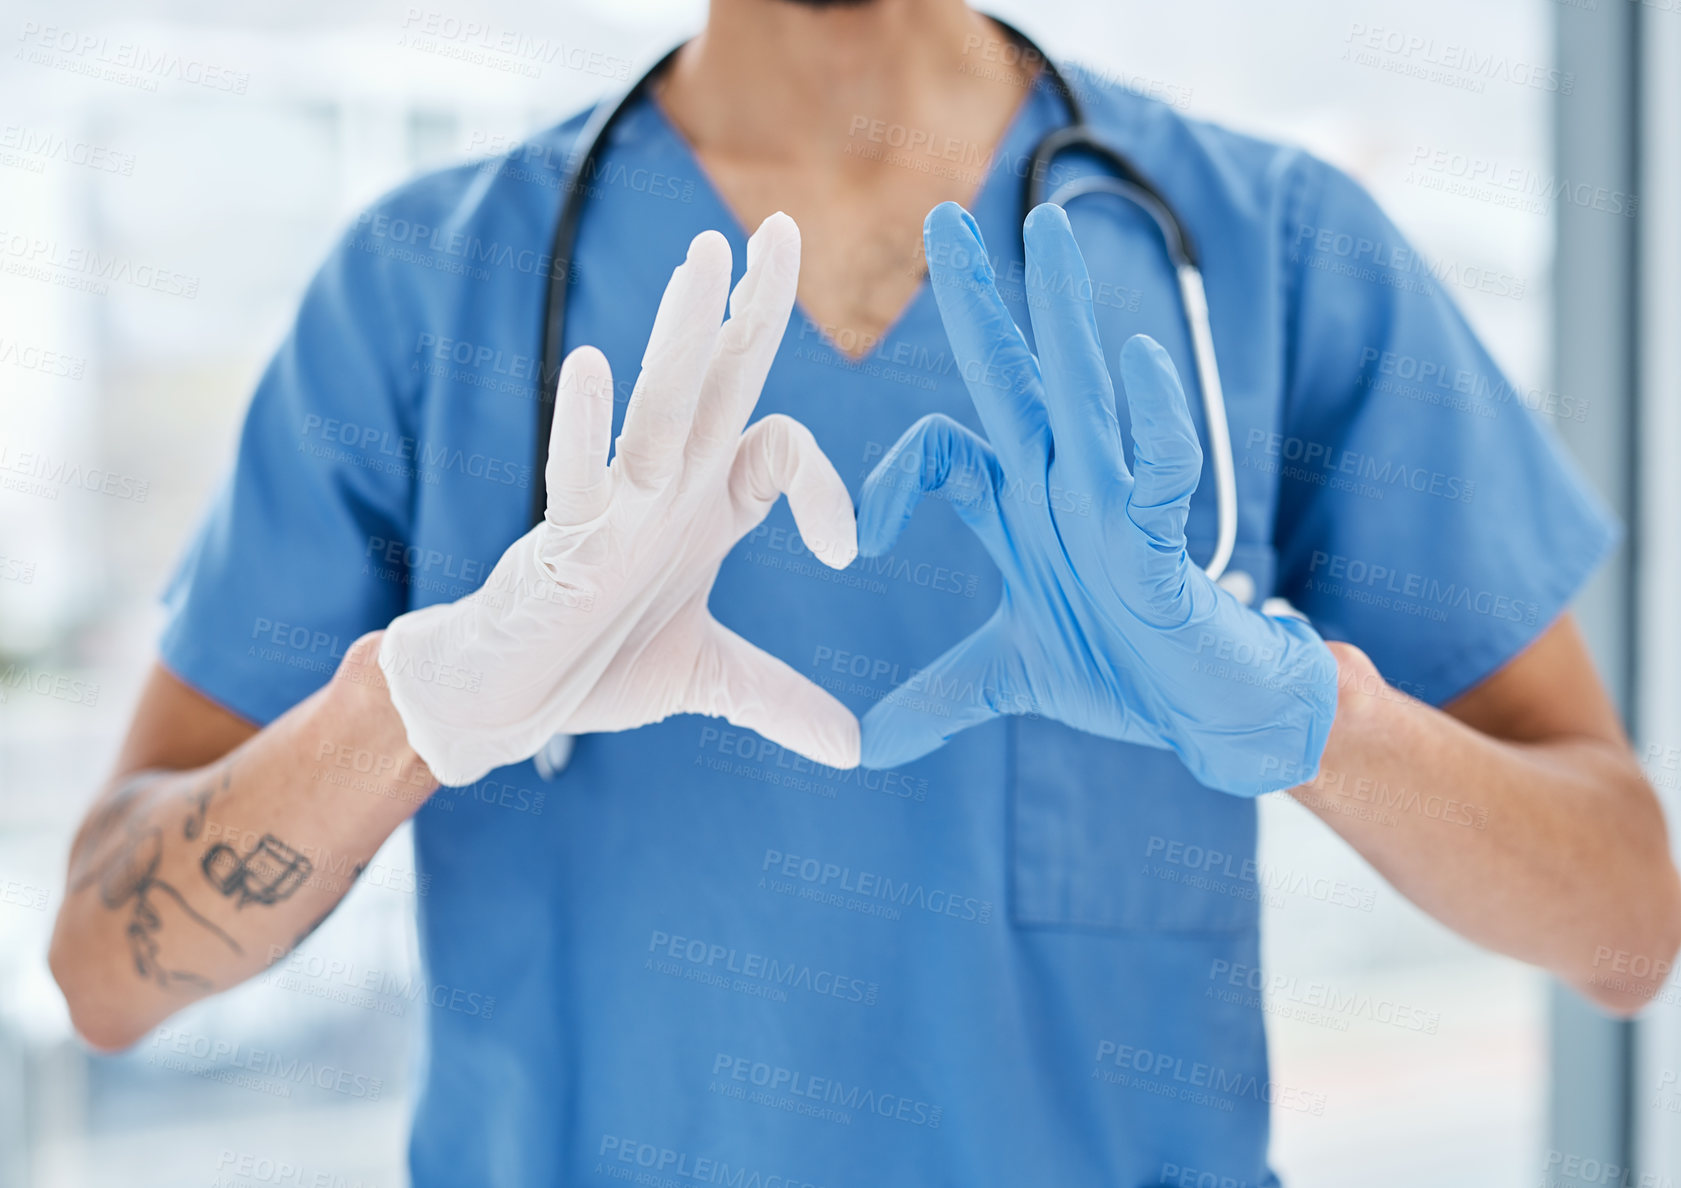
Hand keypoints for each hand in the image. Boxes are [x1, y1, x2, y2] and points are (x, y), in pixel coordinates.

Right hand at [380, 214, 859, 785]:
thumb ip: (781, 702)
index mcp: (706, 507)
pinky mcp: (564, 540)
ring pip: (658, 409)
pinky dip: (585, 426)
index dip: (829, 488)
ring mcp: (617, 508)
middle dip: (752, 309)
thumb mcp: (712, 680)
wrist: (510, 702)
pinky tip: (594, 369)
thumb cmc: (597, 669)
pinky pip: (576, 474)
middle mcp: (668, 489)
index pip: (782, 451)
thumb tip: (857, 749)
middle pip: (719, 384)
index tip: (846, 554)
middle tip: (784, 230)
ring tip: (705, 260)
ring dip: (682, 336)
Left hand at [856, 202, 1335, 796]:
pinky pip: (1161, 466)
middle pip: (1009, 379)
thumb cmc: (1121, 675)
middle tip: (938, 218)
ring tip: (1046, 230)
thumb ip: (937, 700)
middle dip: (974, 302)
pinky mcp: (1165, 540)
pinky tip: (1137, 359)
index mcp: (1018, 510)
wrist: (1207, 715)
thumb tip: (863, 748)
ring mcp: (1112, 505)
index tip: (853, 543)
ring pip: (1080, 395)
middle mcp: (1060, 488)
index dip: (886, 478)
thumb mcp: (1006, 681)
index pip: (942, 451)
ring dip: (1061, 314)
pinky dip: (1152, 417)